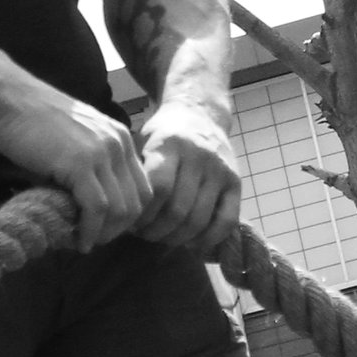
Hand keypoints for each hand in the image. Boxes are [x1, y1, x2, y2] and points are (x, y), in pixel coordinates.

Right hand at [0, 85, 155, 249]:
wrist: (9, 99)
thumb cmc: (32, 123)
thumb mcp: (75, 145)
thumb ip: (90, 172)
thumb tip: (89, 212)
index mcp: (121, 139)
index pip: (144, 188)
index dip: (129, 215)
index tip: (107, 229)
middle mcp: (119, 144)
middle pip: (138, 202)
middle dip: (119, 229)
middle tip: (96, 240)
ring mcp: (102, 153)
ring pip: (121, 209)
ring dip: (105, 234)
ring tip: (85, 243)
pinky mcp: (80, 163)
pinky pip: (96, 207)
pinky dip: (90, 230)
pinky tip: (79, 240)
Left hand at [135, 104, 243, 255]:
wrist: (199, 113)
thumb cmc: (163, 135)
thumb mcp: (142, 142)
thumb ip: (135, 174)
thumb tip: (120, 216)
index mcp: (169, 144)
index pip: (158, 189)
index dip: (142, 214)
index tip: (131, 222)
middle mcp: (198, 156)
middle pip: (178, 209)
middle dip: (156, 231)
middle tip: (144, 235)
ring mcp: (220, 170)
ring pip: (199, 220)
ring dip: (176, 238)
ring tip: (162, 237)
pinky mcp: (236, 182)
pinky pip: (227, 221)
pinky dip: (208, 239)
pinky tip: (191, 243)